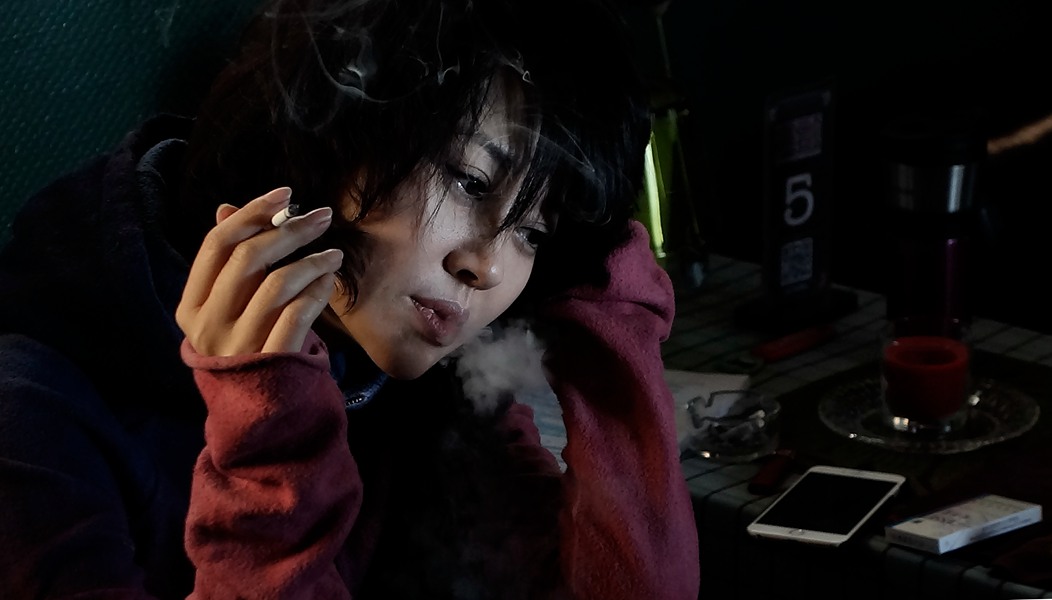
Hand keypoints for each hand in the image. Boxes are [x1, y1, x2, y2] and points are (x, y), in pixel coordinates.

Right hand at [176, 187, 343, 355]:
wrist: (259, 416)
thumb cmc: (247, 348)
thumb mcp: (229, 308)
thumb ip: (228, 263)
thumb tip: (226, 208)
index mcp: (190, 307)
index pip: (216, 245)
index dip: (252, 213)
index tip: (286, 195)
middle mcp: (208, 326)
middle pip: (248, 257)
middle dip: (290, 229)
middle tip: (322, 217)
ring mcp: (238, 346)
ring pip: (276, 282)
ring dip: (311, 260)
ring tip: (333, 254)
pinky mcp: (270, 361)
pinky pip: (298, 313)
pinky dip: (317, 291)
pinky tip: (329, 281)